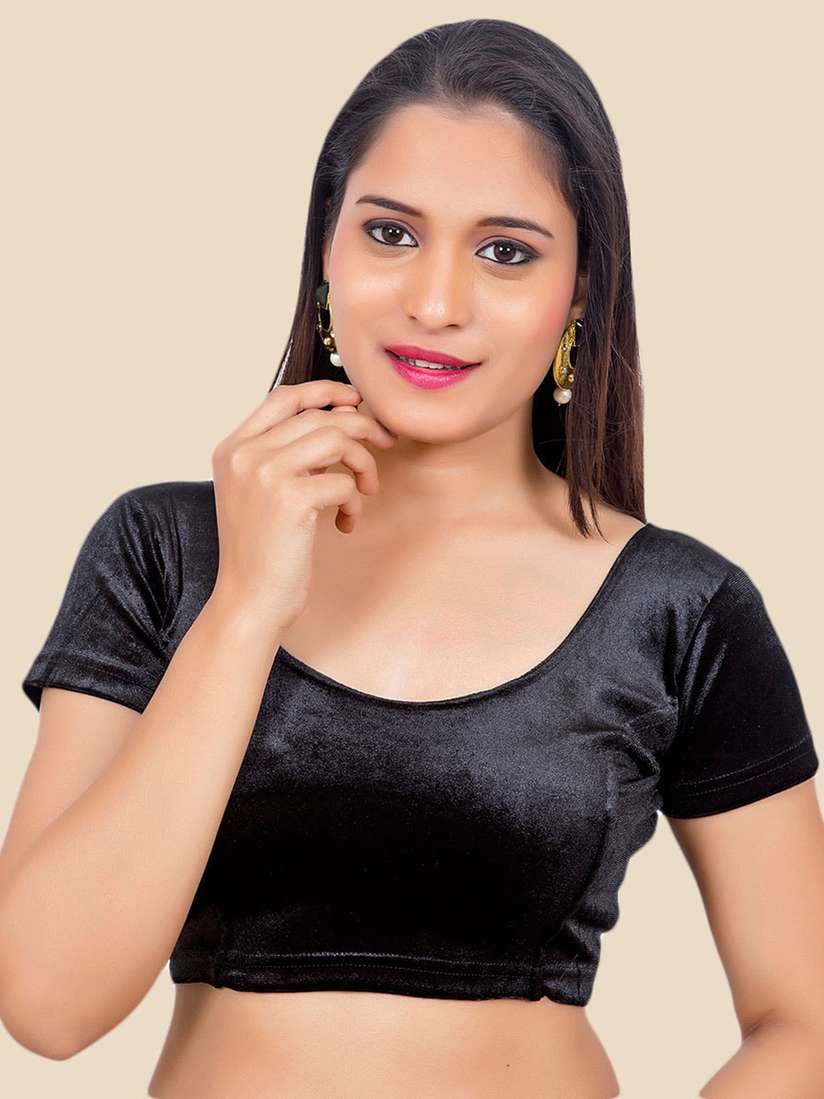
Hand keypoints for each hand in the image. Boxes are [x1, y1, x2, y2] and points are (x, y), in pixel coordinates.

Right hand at [209, 380, 396, 626]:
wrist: (249, 600)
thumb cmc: (264, 552)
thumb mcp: (263, 492)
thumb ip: (289, 455)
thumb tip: (342, 417)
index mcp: (233, 448)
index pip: (283, 397)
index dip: (325, 392)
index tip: (356, 402)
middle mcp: (244, 453)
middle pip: (319, 416)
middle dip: (362, 426)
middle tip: (385, 443)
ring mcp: (264, 473)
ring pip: (337, 438)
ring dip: (363, 463)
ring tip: (364, 491)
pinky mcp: (290, 498)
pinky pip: (343, 481)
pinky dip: (354, 502)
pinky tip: (344, 524)